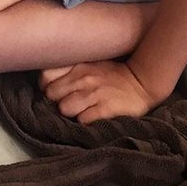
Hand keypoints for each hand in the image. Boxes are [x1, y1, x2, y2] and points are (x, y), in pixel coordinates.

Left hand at [39, 60, 160, 122]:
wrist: (141, 81)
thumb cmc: (111, 74)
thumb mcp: (89, 64)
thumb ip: (69, 70)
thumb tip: (47, 83)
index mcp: (77, 65)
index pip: (45, 75)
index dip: (46, 86)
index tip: (53, 91)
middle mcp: (83, 78)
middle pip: (51, 94)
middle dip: (56, 102)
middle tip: (66, 103)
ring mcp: (94, 93)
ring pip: (64, 108)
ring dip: (69, 113)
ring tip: (79, 112)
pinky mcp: (106, 108)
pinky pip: (83, 120)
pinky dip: (84, 121)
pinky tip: (91, 117)